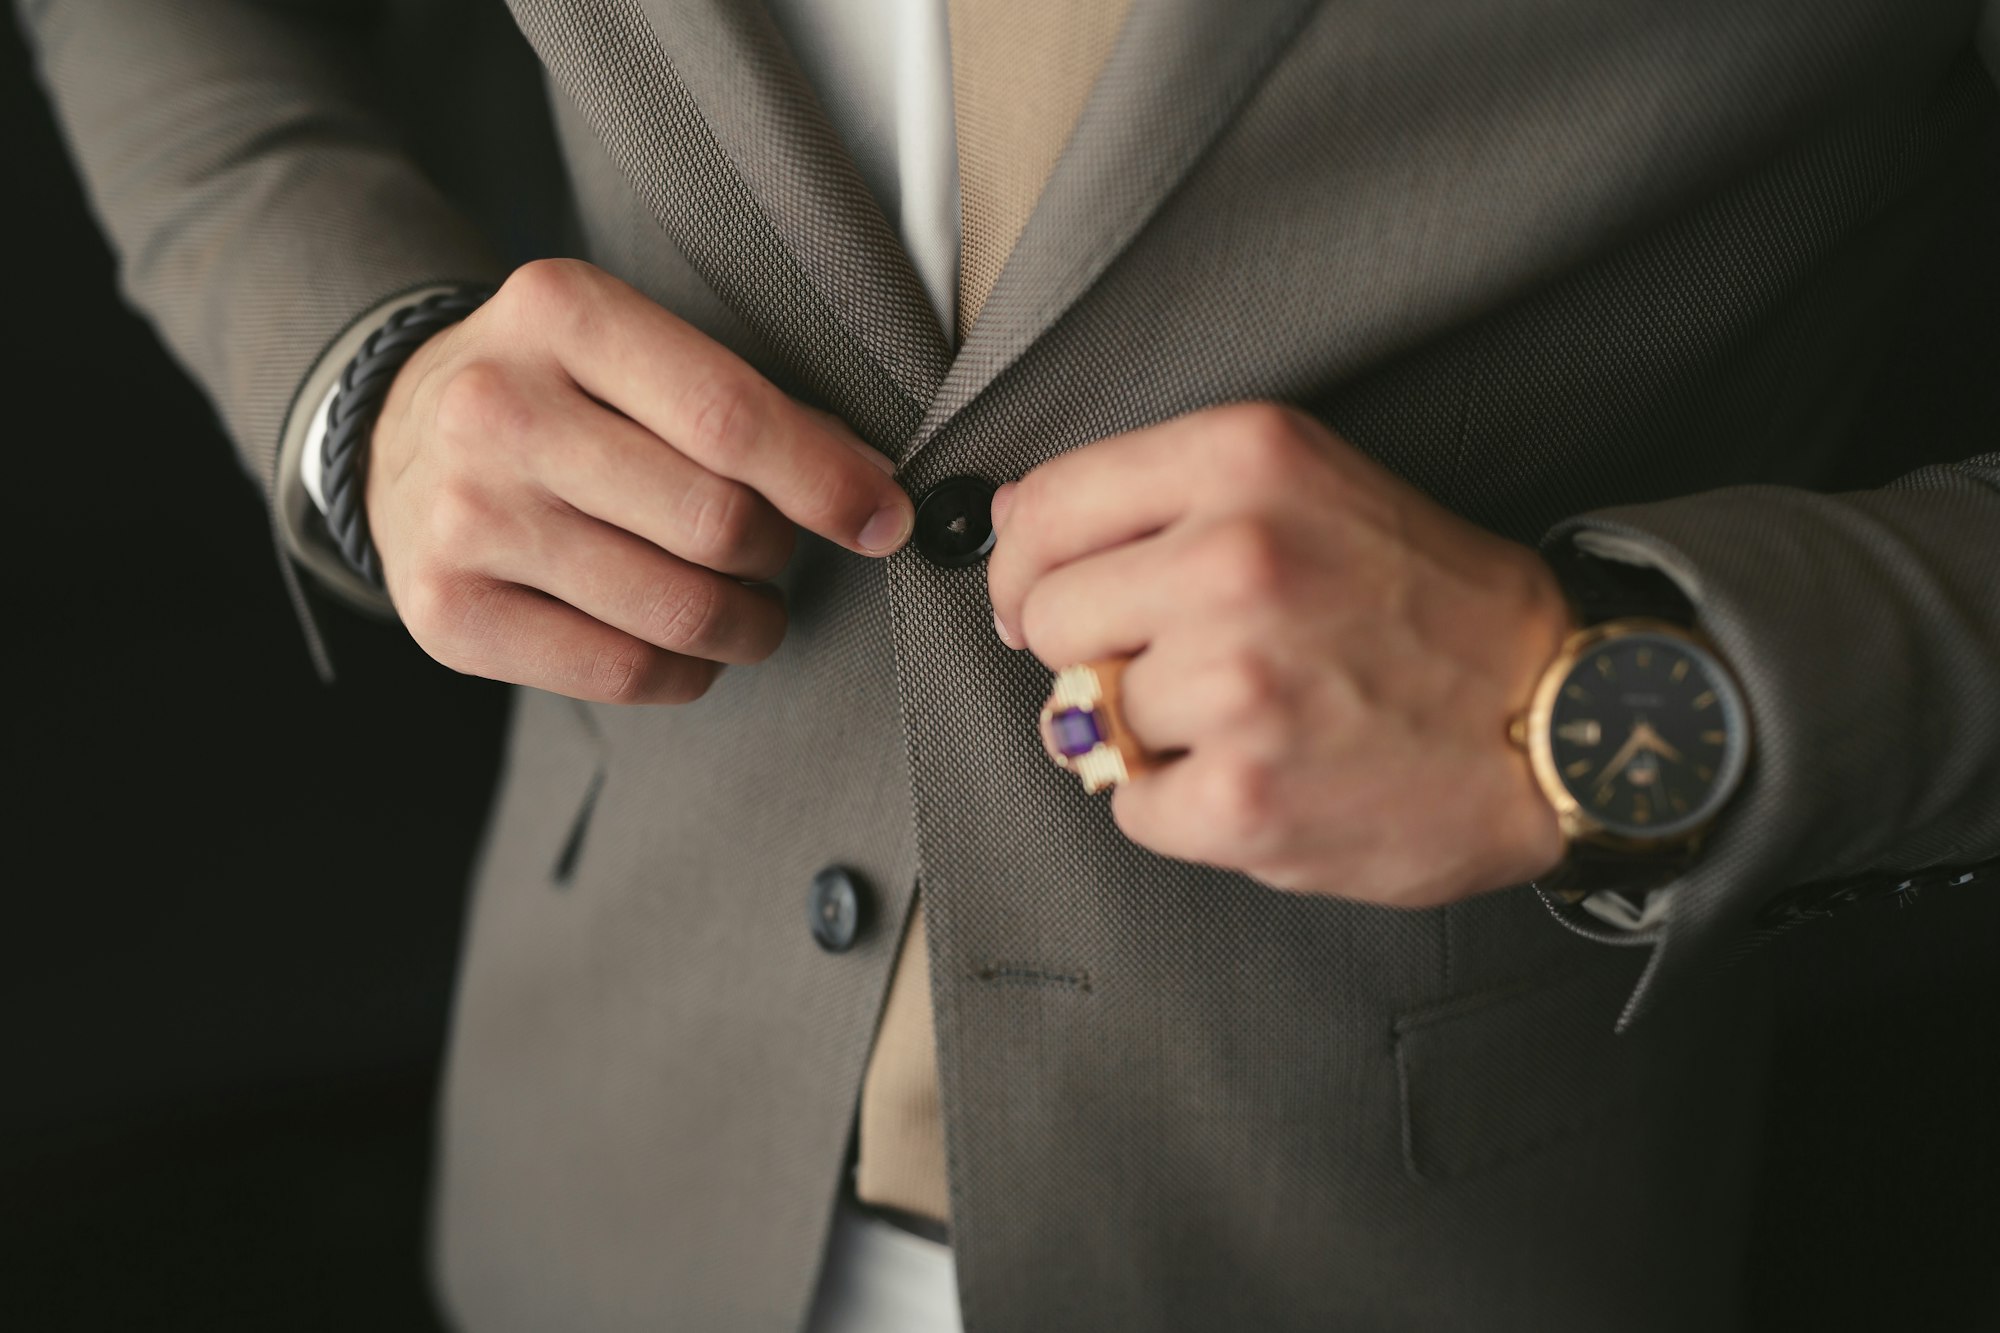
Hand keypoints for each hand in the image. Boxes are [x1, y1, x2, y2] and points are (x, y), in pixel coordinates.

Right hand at [366, 260, 912, 702]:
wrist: (396, 435)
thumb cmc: (555, 393)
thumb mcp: (631, 349)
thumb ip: (746, 404)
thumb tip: (871, 482)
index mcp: (558, 313)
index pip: (730, 416)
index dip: (827, 481)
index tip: (883, 519)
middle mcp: (497, 408)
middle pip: (713, 522)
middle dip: (779, 553)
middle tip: (777, 553)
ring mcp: (464, 516)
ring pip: (676, 610)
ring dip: (746, 624)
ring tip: (744, 607)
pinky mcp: (447, 611)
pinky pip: (621, 673)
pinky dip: (686, 673)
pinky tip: (686, 647)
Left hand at [986, 402, 1572, 907]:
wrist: (1560, 716)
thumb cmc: (1434, 605)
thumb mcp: (1307, 485)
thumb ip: (1161, 496)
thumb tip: (1018, 528)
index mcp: (1243, 460)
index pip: (1043, 507)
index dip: (1027, 566)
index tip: (1044, 597)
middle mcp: (1232, 559)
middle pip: (1049, 618)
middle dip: (1095, 651)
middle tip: (1180, 664)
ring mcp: (1235, 685)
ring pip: (1087, 717)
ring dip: (1150, 732)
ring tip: (1250, 718)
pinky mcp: (1244, 797)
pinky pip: (1129, 807)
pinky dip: (1178, 807)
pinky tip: (1260, 774)